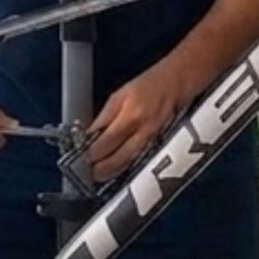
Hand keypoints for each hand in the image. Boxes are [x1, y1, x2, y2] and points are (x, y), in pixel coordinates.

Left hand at [87, 62, 199, 180]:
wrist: (177, 83)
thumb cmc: (148, 85)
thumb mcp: (119, 95)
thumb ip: (104, 117)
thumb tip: (89, 135)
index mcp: (130, 115)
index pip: (106, 141)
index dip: (92, 152)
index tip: (81, 157)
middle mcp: (142, 130)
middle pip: (118, 157)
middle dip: (101, 168)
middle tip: (88, 172)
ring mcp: (152, 139)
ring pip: (130, 162)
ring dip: (112, 171)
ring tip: (99, 175)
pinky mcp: (158, 143)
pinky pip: (139, 158)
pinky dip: (126, 165)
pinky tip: (117, 169)